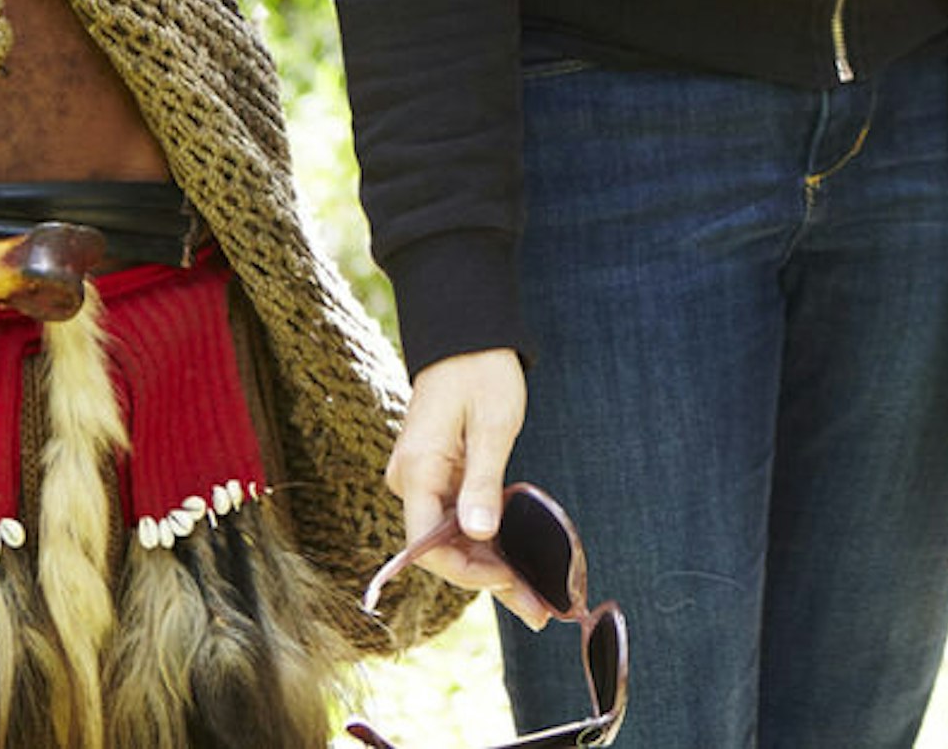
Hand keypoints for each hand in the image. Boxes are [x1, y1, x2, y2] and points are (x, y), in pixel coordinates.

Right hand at [383, 349, 531, 603]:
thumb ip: (482, 481)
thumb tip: (479, 534)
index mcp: (416, 472)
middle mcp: (410, 482)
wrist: (466, 336)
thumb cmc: (481, 373)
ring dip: (490, 569)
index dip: (467, 571)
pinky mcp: (437, 478)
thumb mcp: (492, 425)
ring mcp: (422, 482)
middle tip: (536, 609)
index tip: (509, 582)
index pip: (427, 544)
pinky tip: (514, 567)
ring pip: (452, 540)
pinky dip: (485, 545)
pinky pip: (457, 522)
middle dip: (488, 581)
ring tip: (532, 600)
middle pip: (441, 550)